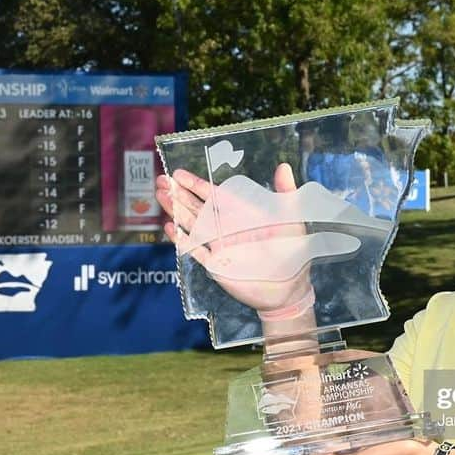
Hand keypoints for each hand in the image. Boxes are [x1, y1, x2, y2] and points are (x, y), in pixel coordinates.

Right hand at [155, 163, 312, 313]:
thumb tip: (284, 165)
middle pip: (197, 208)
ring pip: (192, 225)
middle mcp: (227, 228)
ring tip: (160, 196)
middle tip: (161, 180)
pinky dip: (183, 240)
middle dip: (179, 194)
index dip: (196, 185)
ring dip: (176, 211)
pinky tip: (171, 227)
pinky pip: (196, 251)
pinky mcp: (216, 265)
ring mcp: (220, 246)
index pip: (214, 196)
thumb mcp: (292, 219)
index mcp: (242, 215)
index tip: (179, 174)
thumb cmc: (293, 252)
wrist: (289, 289)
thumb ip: (286, 193)